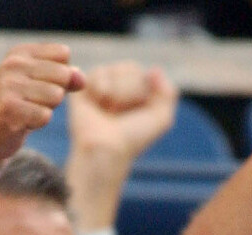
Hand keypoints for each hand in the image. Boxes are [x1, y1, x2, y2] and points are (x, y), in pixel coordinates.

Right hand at [0, 43, 85, 172]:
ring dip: (46, 110)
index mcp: (20, 53)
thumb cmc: (18, 110)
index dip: (61, 76)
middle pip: (62, 75)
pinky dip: (38, 124)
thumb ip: (65, 79)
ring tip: (27, 113)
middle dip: (54, 96)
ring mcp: (9, 85)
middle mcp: (12, 64)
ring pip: (55, 96)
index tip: (40, 87)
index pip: (63, 54)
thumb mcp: (41, 88)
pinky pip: (45, 116)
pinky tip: (21, 123)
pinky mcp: (8, 108)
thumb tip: (82, 79)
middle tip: (33, 104)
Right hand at [66, 63, 178, 232]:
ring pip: (114, 69)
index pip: (144, 73)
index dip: (142, 92)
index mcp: (137, 94)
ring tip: (108, 111)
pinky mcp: (83, 86)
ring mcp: (101, 86)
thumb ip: (168, 93)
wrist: (106, 149)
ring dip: (116, 94)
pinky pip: (98, 72)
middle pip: (130, 68)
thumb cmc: (132, 138)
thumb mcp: (161, 119)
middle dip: (129, 92)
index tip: (136, 114)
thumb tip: (154, 69)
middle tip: (120, 114)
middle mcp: (119, 88)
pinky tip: (96, 106)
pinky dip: (101, 91)